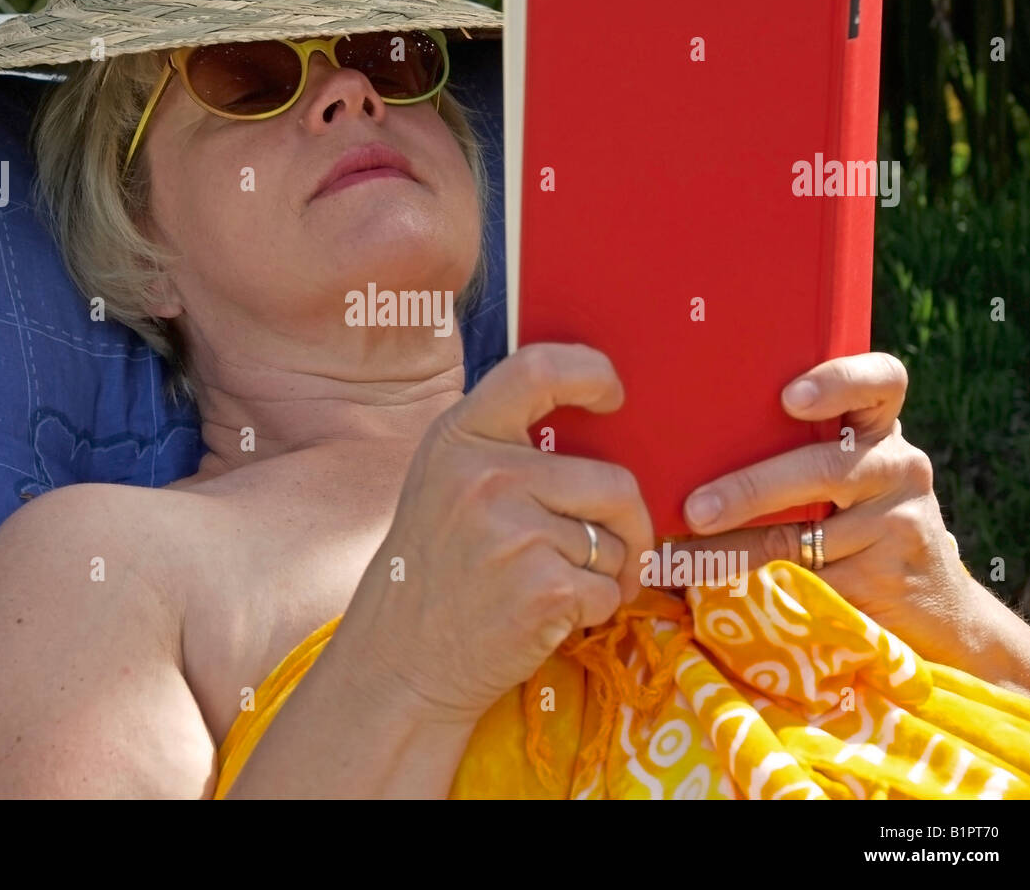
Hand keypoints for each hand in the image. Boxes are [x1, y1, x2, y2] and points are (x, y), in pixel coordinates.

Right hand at [335, 343, 654, 724]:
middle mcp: (486, 477)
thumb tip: (592, 426)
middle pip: (613, 481)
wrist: (398, 660)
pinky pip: (609, 589)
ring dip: (605, 573)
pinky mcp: (543, 589)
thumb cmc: (432, 571)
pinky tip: (551, 616)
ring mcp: (515, 533)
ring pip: (615, 542)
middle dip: (631, 524)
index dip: (590, 373)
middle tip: (617, 549)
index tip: (613, 397)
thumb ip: (499, 448)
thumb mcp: (442, 484)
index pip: (538, 370)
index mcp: (460, 438)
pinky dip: (595, 610)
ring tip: (558, 587)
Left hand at [675, 352, 989, 668]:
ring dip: (732, 546)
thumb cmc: (856, 517)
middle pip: (824, 468)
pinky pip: (806, 578)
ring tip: (679, 554)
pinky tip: (707, 581)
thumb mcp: (840, 473)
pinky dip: (750, 580)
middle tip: (696, 509)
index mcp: (877, 428)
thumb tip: (678, 443)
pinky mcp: (886, 577)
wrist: (933, 604)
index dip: (840, 381)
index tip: (790, 398)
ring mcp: (898, 523)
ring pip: (803, 533)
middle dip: (751, 489)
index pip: (881, 381)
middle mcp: (897, 466)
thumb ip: (790, 447)